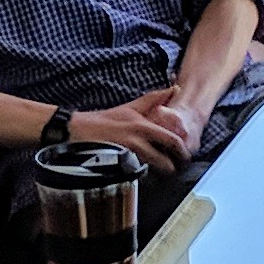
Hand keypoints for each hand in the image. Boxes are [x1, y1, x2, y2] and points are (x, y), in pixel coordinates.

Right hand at [68, 94, 191, 167]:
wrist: (78, 130)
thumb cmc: (106, 120)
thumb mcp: (131, 107)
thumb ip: (154, 99)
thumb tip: (174, 89)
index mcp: (143, 125)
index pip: (172, 140)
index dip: (182, 151)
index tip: (184, 156)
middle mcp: (137, 140)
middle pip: (165, 160)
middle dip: (174, 167)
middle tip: (176, 170)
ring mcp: (127, 153)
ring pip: (151, 168)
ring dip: (160, 172)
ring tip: (162, 173)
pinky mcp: (118, 164)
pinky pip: (137, 173)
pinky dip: (144, 174)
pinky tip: (144, 175)